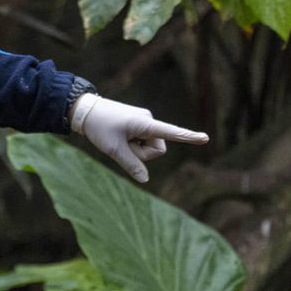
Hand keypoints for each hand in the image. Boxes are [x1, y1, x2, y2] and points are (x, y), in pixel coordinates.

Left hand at [71, 94, 207, 182]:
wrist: (85, 110)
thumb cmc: (99, 127)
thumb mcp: (113, 149)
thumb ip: (130, 165)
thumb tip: (145, 180)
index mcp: (145, 123)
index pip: (171, 132)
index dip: (188, 137)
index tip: (205, 138)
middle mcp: (149, 120)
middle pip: (156, 150)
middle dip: (140, 154)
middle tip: (120, 144)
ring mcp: (145, 122)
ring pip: (148, 148)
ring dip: (134, 149)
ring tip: (118, 138)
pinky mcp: (139, 124)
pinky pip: (142, 142)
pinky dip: (132, 145)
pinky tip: (119, 136)